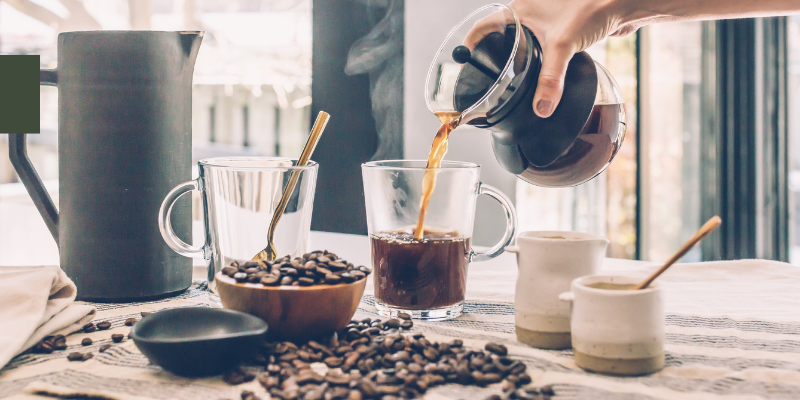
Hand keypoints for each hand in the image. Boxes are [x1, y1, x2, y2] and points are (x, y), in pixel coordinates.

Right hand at [465, 0, 634, 117]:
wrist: (620, 2)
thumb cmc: (590, 7)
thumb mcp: (562, 47)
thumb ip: (550, 81)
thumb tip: (540, 109)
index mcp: (518, 10)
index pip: (484, 27)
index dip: (471, 44)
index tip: (464, 63)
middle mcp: (529, 13)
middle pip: (501, 37)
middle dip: (494, 57)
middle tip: (489, 79)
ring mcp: (545, 21)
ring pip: (522, 43)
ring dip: (516, 60)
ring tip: (511, 81)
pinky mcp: (561, 29)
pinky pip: (541, 46)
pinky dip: (537, 60)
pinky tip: (540, 74)